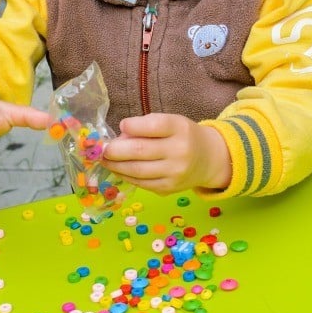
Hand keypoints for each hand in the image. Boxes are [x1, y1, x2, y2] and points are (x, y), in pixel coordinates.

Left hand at [101, 113, 231, 195]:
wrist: (208, 160)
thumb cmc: (183, 136)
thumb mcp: (172, 123)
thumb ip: (147, 127)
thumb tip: (118, 139)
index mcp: (180, 129)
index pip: (153, 125)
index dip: (133, 126)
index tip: (122, 125)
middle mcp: (179, 151)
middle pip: (140, 151)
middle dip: (115, 150)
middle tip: (103, 149)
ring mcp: (174, 173)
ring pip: (137, 171)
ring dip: (116, 166)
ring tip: (106, 160)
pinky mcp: (168, 189)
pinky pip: (141, 183)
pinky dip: (126, 176)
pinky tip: (119, 169)